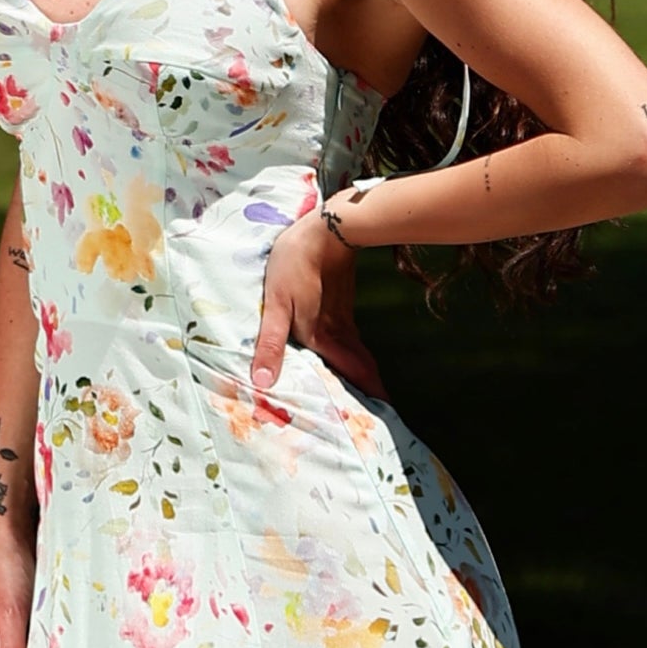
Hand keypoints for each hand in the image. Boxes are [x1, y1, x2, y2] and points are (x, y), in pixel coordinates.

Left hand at [252, 210, 386, 400]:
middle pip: (362, 369)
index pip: (354, 375)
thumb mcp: (276, 303)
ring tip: (368, 394)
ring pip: (359, 354)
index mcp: (323, 338)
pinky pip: (354, 339)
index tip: (383, 419)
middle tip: (380, 414)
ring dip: (365, 375)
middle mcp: (338, 332)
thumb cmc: (296, 263)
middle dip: (371, 393)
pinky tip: (350, 356)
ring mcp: (344, 317)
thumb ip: (271, 343)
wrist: (327, 228)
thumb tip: (263, 382)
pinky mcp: (343, 303)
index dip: (370, 397)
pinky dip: (357, 356)